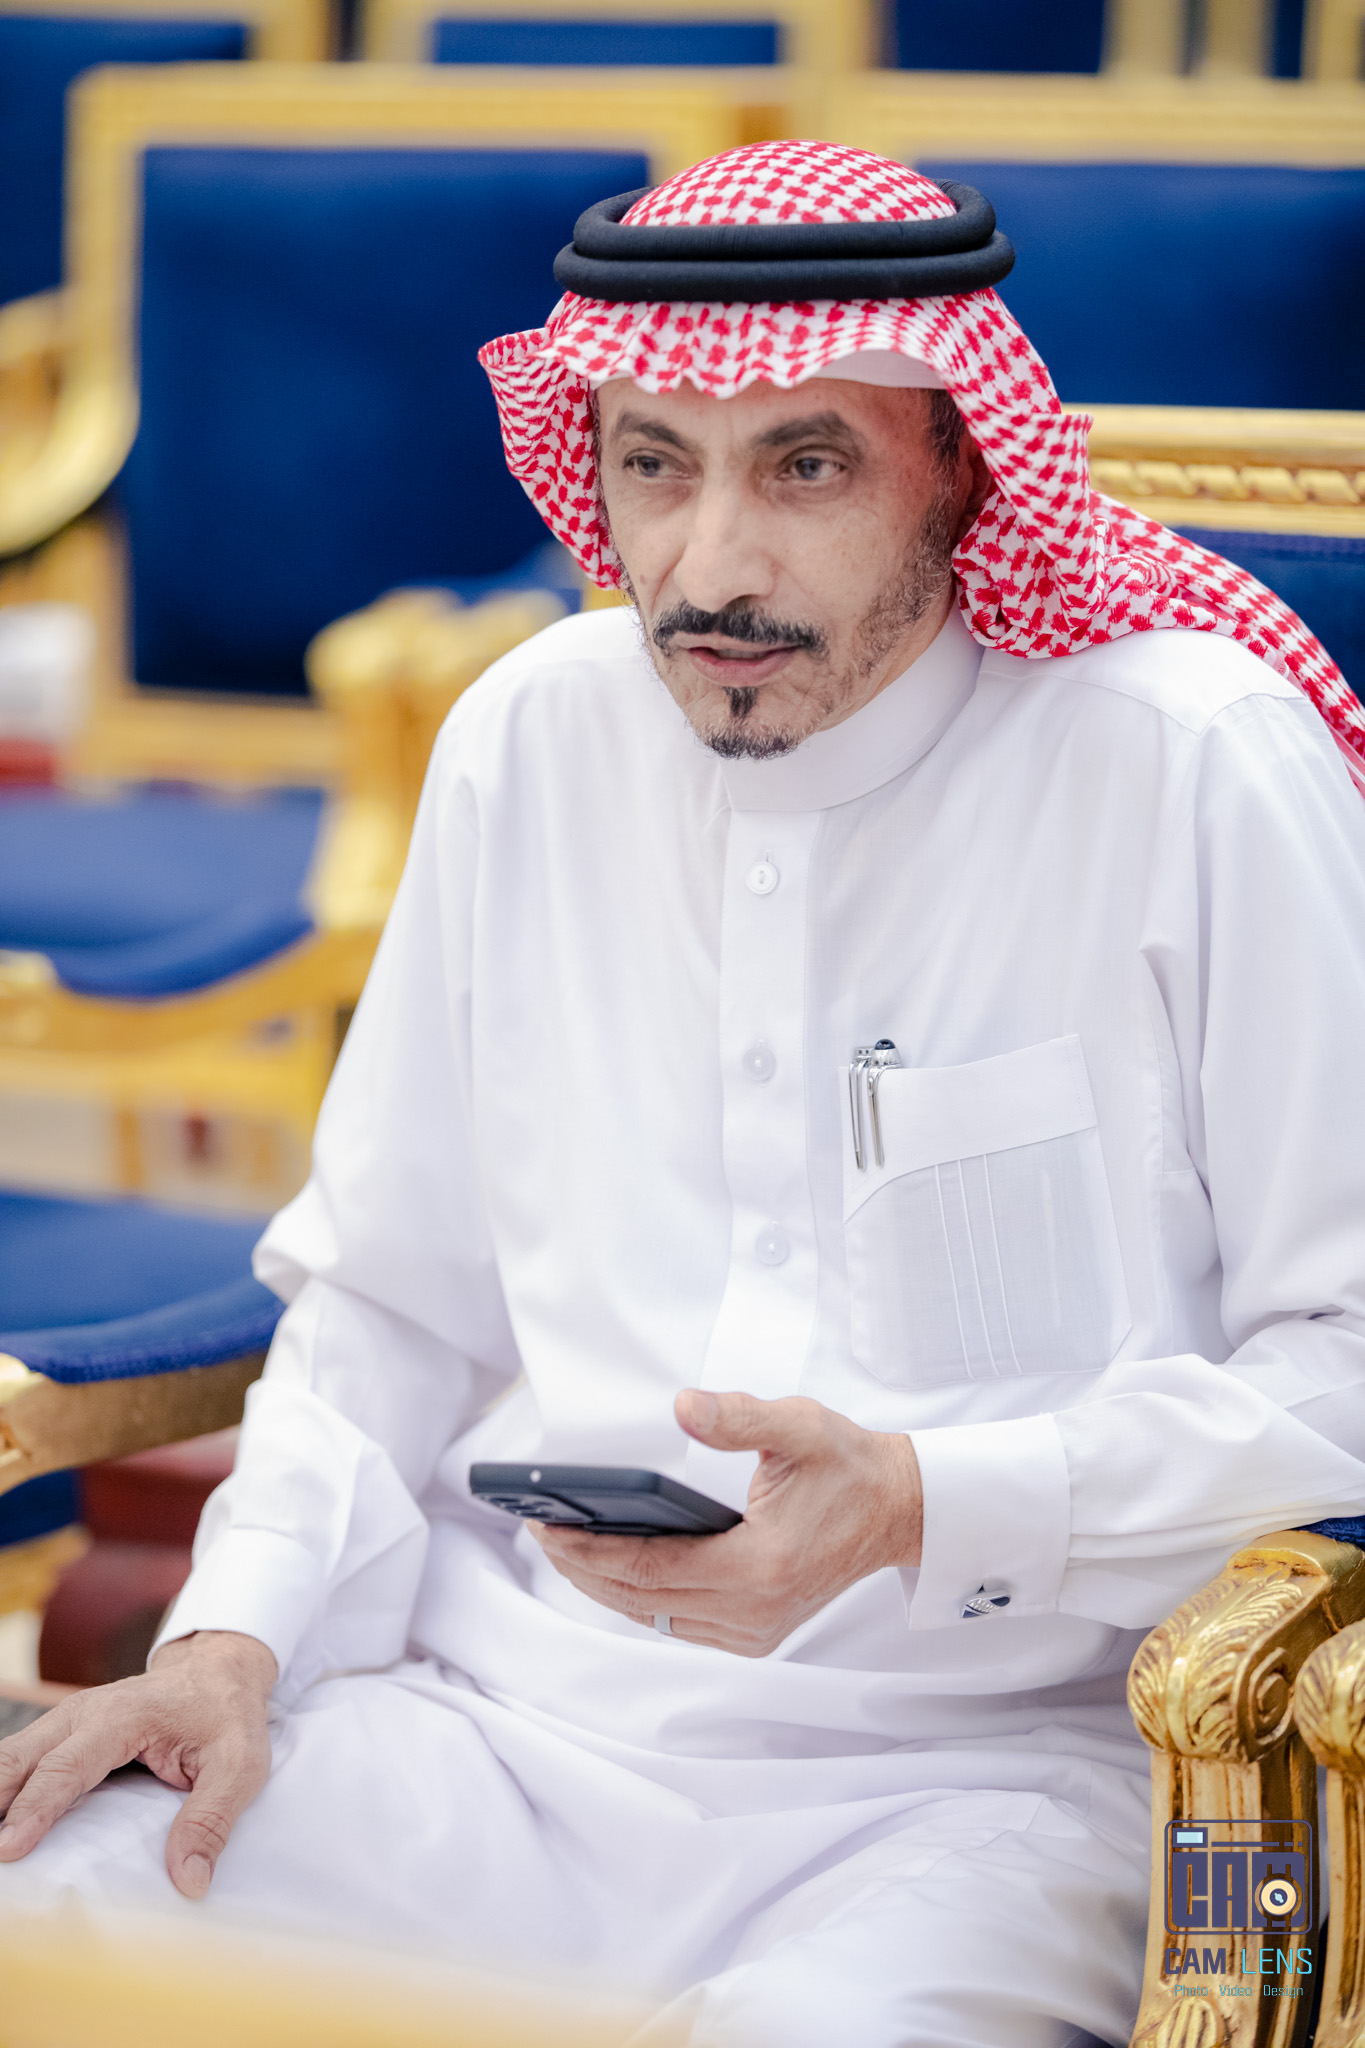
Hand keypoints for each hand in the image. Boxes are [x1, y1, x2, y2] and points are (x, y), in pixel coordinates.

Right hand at [0, 1629, 275, 1896]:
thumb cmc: (226, 1717)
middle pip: (19, 1759)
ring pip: (10, 1757)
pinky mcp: (62, 1735)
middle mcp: (83, 1713)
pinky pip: (19, 1762)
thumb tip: (190, 1881)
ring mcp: (67, 1721)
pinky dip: (3, 1791)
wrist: (216, 1672)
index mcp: (122, 1717)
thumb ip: (211, 1820)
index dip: (36, 1809)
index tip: (9, 1850)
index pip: (67, 1766)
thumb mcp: (240, 1765)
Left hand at [534, 1390, 922, 1656]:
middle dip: (582, 1568)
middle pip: (640, 1601)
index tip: (546, 1523)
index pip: (647, 1568)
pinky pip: (678, 1623)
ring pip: (654, 1618)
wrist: (898, 1510)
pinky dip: (639, 1599)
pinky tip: (614, 1568)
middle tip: (540, 1530)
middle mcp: (753, 1612)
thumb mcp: (799, 1426)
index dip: (588, 1549)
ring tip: (565, 1547)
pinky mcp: (756, 1633)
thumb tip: (683, 1406)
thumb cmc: (849, 1466)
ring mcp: (755, 1630)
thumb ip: (738, 1416)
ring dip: (605, 1588)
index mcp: (759, 1566)